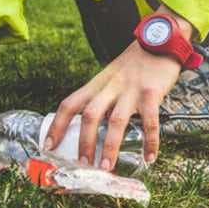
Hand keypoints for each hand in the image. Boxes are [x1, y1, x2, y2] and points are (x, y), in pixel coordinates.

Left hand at [44, 5, 193, 170]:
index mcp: (96, 84)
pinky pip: (150, 122)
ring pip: (115, 121)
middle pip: (90, 115)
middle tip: (82, 163)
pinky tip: (149, 157)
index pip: (69, 104)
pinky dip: (150, 141)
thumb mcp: (110, 77)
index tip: (49, 144)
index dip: (57, 125)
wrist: (159, 41)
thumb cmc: (134, 64)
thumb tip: (90, 127)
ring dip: (109, 146)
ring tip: (106, 166)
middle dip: (83, 141)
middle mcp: (110, 87)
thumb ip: (101, 97)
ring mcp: (131, 90)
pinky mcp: (151, 93)